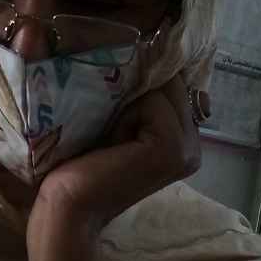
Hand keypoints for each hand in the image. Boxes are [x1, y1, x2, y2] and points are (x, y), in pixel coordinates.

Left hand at [30, 74, 203, 237]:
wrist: (67, 208)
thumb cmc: (80, 165)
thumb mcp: (116, 123)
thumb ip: (139, 98)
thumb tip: (144, 52)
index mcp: (183, 137)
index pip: (174, 81)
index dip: (144, 81)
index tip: (116, 105)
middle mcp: (193, 143)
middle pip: (169, 80)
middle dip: (135, 92)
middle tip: (110, 131)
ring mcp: (187, 148)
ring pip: (161, 87)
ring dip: (128, 103)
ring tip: (109, 137)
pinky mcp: (172, 149)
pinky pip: (153, 101)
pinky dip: (126, 115)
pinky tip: (112, 144)